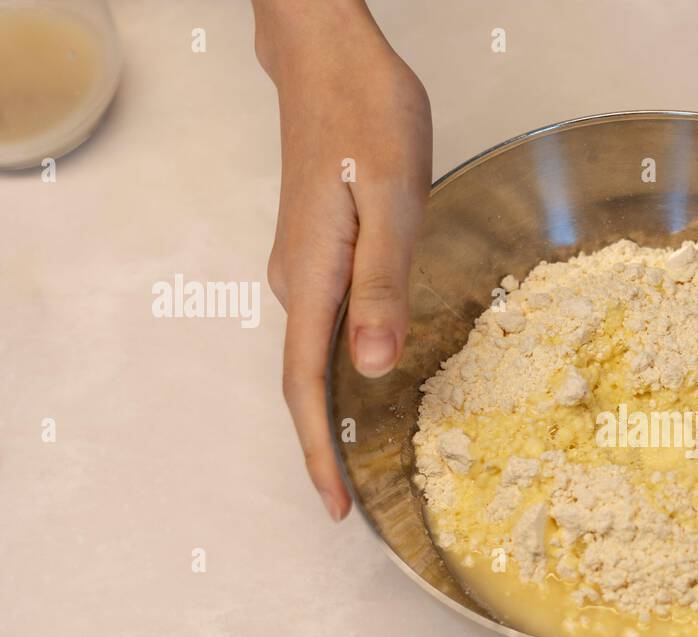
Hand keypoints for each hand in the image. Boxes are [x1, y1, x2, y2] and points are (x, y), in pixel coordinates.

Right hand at [254, 0, 430, 519]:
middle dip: (327, 447)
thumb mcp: (391, 201)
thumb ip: (381, 286)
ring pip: (314, 355)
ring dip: (338, 410)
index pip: (305, 387)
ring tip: (368, 458)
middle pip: (305, 382)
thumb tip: (369, 366)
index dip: (318, 453)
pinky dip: (344, 366)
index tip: (333, 508)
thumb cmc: (366, 116)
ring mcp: (303, 267)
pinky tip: (373, 378)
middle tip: (358, 499)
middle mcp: (297, 281)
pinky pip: (325, 325)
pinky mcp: (317, 252)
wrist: (330, 59)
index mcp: (313, 277)